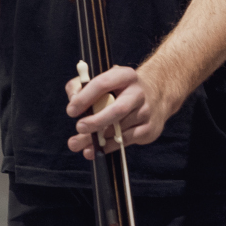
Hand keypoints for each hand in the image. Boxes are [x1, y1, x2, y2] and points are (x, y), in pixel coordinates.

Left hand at [64, 63, 181, 157]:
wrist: (154, 97)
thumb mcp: (102, 80)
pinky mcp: (148, 129)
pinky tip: (93, 150)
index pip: (102, 84)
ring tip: (77, 144)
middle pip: (117, 109)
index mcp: (124, 76)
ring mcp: (145, 112)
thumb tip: (73, 101)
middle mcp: (138, 93)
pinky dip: (108, 147)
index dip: (84, 98)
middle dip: (96, 121)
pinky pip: (125, 141)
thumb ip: (81, 86)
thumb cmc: (119, 89)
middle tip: (79, 127)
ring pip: (119, 129)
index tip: (71, 110)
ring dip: (96, 139)